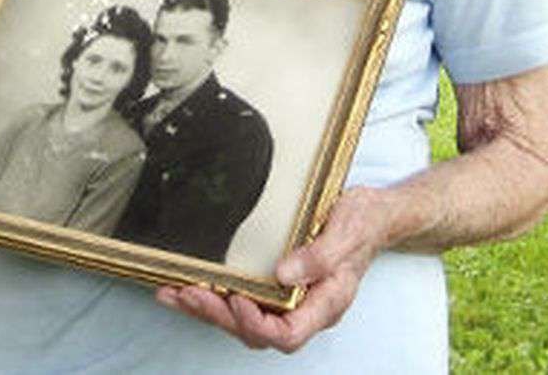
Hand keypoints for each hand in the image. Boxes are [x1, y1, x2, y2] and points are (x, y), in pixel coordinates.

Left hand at [154, 187, 390, 352]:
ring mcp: (289, 298)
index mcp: (327, 303)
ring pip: (244, 319)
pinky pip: (242, 298)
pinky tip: (187, 285)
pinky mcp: (276, 284)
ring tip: (175, 294)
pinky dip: (213, 294)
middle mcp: (305, 307)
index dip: (257, 324)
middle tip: (189, 295)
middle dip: (220, 315)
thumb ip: (320, 256)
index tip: (236, 300)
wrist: (373, 213)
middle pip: (258, 330)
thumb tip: (285, 274)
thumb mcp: (348, 231)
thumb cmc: (365, 222)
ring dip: (208, 309)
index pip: (288, 334)